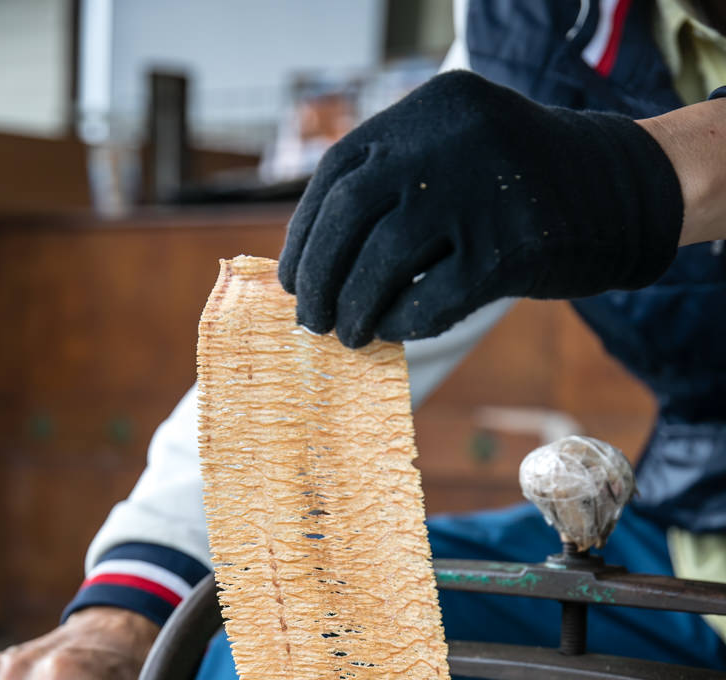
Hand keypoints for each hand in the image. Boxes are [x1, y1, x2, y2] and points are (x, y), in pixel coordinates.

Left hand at [279, 70, 683, 348]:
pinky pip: (430, 300)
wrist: (623, 191)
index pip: (340, 173)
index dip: (305, 232)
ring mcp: (482, 194)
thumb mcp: (460, 152)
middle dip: (318, 276)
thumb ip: (398, 181)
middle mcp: (452, 142)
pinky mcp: (509, 251)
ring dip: (353, 308)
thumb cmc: (523, 184)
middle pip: (350, 217)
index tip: (292, 275)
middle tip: (311, 318)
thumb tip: (317, 253)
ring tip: (348, 333)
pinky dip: (402, 323)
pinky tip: (394, 332)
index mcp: (432, 109)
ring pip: (382, 263)